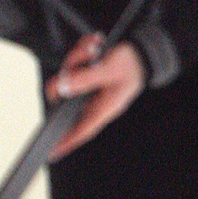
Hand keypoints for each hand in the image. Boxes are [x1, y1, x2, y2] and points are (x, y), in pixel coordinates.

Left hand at [45, 34, 144, 159]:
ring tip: (93, 49)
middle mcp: (95, 99)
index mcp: (104, 107)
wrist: (145, 48)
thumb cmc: (134, 63)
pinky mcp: (87, 75)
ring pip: (68, 76)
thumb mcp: (110, 69)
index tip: (53, 152)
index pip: (82, 129)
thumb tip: (63, 86)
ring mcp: (90, 88)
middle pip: (67, 95)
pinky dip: (81, 52)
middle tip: (82, 58)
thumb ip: (85, 79)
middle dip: (70, 72)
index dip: (67, 142)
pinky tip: (93, 46)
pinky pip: (74, 64)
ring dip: (78, 57)